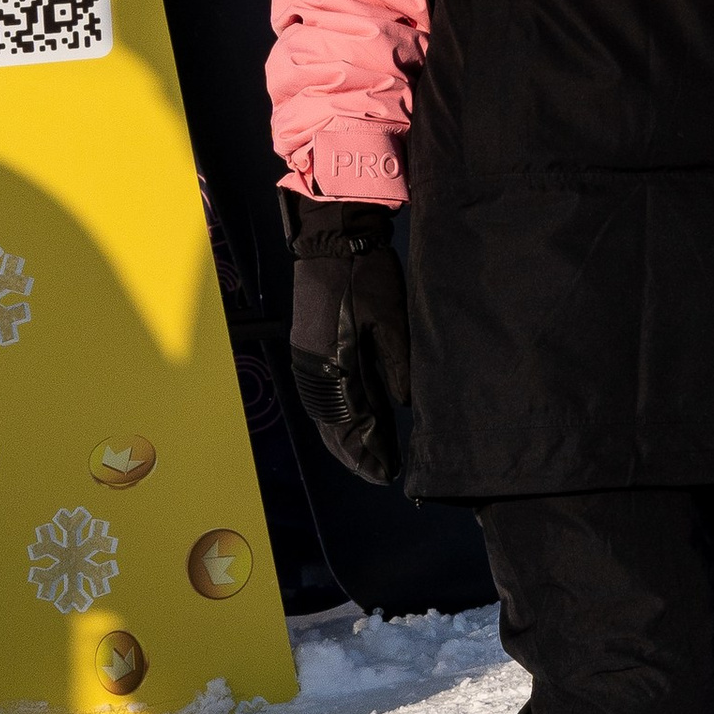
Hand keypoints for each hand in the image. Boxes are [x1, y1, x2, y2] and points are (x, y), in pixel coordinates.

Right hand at [285, 205, 412, 488]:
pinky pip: (325, 396)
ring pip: (328, 414)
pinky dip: (340, 416)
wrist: (332, 240)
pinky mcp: (311, 349)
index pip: (351, 424)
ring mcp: (309, 361)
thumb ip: (396, 363)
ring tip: (371, 456)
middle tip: (382, 473)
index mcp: (333, 367)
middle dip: (358, 452)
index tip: (388, 473)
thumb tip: (404, 404)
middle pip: (335, 426)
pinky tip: (357, 420)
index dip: (369, 451)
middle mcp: (315, 371)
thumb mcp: (390, 318)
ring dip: (347, 438)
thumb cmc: (365, 276)